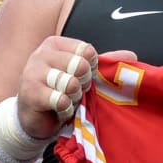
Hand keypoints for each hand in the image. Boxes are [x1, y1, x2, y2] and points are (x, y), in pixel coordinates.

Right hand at [16, 38, 136, 137]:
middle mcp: (41, 54)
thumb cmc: (59, 92)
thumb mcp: (82, 75)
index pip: (87, 51)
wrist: (33, 118)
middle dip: (82, 84)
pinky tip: (57, 110)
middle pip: (80, 66)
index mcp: (55, 44)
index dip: (91, 68)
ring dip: (73, 98)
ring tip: (64, 100)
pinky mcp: (31, 93)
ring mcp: (33, 73)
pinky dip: (65, 110)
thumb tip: (132, 56)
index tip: (80, 77)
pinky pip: (61, 100)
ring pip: (71, 84)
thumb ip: (104, 64)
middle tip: (72, 91)